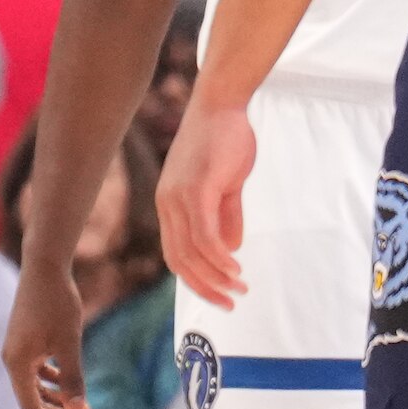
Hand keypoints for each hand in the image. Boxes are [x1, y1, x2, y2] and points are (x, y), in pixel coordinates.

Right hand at [3, 246, 90, 408]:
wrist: (44, 267)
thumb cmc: (57, 304)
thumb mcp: (70, 344)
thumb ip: (73, 379)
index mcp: (17, 363)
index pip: (31, 407)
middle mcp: (12, 359)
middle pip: (33, 398)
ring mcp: (16, 350)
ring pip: (35, 384)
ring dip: (58, 397)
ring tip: (84, 405)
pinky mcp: (24, 340)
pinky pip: (36, 370)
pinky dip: (52, 380)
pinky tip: (69, 380)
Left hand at [154, 95, 255, 305]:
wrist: (222, 105)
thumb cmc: (224, 141)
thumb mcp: (225, 186)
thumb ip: (226, 216)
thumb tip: (231, 248)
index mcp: (170, 205)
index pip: (176, 254)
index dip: (196, 279)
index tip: (219, 295)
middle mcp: (168, 204)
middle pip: (179, 260)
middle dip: (204, 287)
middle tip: (229, 303)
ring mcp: (179, 197)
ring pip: (192, 251)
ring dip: (216, 275)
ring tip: (239, 288)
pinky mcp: (197, 189)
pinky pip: (204, 234)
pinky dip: (218, 256)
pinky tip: (234, 267)